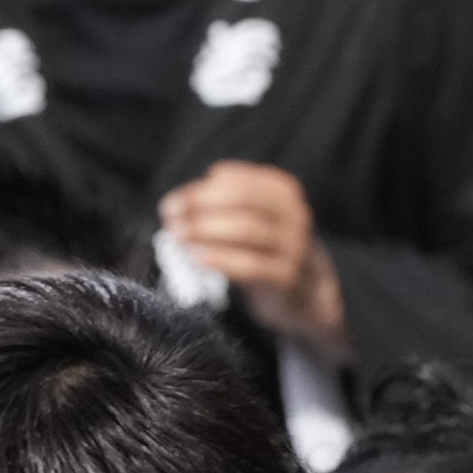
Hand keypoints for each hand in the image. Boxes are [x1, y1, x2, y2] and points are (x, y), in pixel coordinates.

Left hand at [159, 162, 342, 345]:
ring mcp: (294, 245)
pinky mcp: (287, 276)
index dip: (204, 190)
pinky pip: (252, 265)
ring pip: (249, 230)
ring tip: (178, 234)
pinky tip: (197, 258)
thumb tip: (179, 203)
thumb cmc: (264, 248)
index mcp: (283, 192)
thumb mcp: (252, 219)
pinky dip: (222, 259)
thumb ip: (222, 206)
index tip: (173, 201)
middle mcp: (294, 214)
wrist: (303, 290)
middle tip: (170, 216)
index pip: (242, 183)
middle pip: (245, 202)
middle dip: (202, 206)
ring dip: (208, 230)